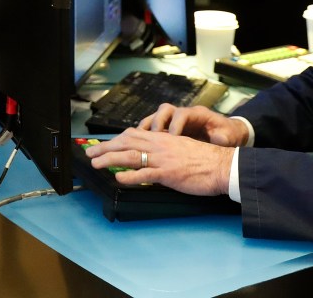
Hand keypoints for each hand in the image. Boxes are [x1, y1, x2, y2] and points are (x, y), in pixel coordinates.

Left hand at [84, 128, 231, 196]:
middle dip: (106, 147)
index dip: (116, 139)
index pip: (133, 134)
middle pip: (126, 141)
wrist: (222, 165)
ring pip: (130, 154)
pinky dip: (130, 176)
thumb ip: (165, 150)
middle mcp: (160, 145)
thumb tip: (151, 157)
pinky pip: (145, 173)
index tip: (104, 144)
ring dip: (110, 159)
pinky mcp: (168, 173)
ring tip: (96, 163)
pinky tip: (118, 178)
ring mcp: (163, 159)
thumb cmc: (205, 160)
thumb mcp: (181, 148)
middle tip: (90, 153)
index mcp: (163, 138)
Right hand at [139, 102, 249, 146]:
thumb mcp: (227, 136)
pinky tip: (143, 146)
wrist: (228, 134)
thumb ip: (222, 137)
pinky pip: (156, 128)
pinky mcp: (171, 129)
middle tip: (152, 138)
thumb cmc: (227, 134)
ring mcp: (176, 121)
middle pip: (165, 111)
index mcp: (197, 114)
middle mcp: (184, 114)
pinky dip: (148, 135)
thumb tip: (219, 138)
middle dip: (157, 123)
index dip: (175, 124)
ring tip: (141, 140)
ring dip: (148, 127)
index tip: (172, 138)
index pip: (182, 114)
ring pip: (157, 117)